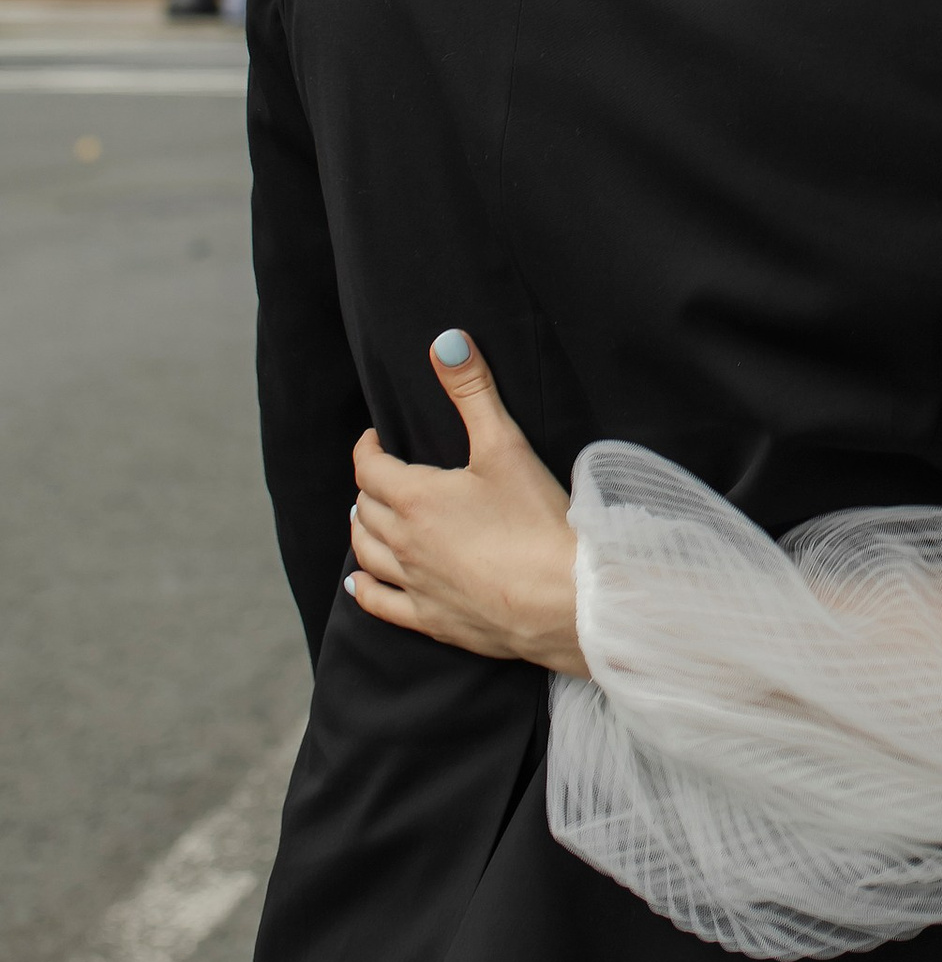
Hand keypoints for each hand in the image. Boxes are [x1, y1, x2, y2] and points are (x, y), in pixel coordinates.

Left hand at [346, 329, 586, 676]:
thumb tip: (447, 342)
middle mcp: (404, 543)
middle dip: (368, 486)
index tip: (375, 437)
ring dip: (362, 529)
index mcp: (416, 498)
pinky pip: (379, 603)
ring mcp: (415, 584)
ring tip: (364, 515)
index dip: (368, 447)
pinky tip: (357, 582)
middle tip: (380, 472)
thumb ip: (473, 391)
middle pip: (364, 508)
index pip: (370, 467)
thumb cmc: (537, 519)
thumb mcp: (505, 445)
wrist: (564, 598)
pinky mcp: (431, 619)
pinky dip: (363, 588)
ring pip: (366, 553)